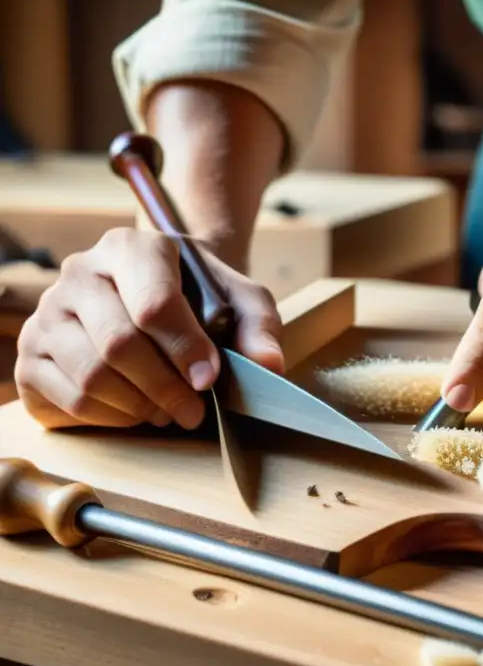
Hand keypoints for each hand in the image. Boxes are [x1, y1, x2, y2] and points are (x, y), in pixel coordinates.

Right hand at [14, 227, 283, 429]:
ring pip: (90, 376)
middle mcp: (79, 272)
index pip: (152, 303)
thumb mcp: (242, 299)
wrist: (160, 289)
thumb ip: (260, 326)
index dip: (184, 348)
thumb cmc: (203, 294)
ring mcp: (48, 312)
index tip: (209, 379)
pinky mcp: (31, 351)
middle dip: (165, 388)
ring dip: (139, 406)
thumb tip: (269, 365)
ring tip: (170, 411)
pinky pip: (66, 399)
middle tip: (194, 411)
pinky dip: (109, 417)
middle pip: (118, 346)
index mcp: (130, 247)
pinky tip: (138, 411)